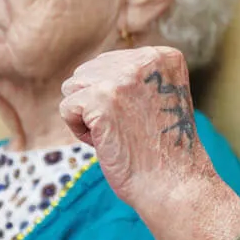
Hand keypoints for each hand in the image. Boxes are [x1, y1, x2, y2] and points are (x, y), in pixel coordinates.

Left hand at [59, 47, 220, 208]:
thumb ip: (134, 75)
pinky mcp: (101, 99)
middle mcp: (145, 60)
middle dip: (98, 103)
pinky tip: (106, 142)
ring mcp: (122, 78)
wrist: (172, 184)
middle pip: (88, 72)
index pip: (109, 63)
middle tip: (128, 128)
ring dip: (87, 116)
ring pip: (73, 88)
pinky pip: (67, 108)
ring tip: (117, 133)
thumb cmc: (162, 148)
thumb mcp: (159, 96)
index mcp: (163, 56)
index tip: (141, 117)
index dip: (116, 96)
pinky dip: (79, 131)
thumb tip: (88, 71)